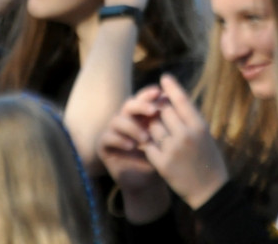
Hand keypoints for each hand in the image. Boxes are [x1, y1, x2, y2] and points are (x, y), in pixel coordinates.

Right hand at [98, 86, 171, 220]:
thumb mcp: (166, 140)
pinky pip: (107, 137)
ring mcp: (113, 131)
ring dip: (132, 127)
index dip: (149, 94)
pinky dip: (119, 139)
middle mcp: (125, 120)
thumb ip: (167, 122)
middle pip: (129, 104)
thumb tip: (173, 98)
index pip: (142, 98)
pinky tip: (131, 146)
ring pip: (117, 120)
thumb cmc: (161, 160)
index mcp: (140, 115)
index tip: (160, 93)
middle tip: (154, 111)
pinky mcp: (104, 146)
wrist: (149, 184)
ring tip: (146, 138)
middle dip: (141, 105)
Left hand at [140, 74, 228, 209]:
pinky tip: (153, 148)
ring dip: (152, 129)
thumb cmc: (208, 160)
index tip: (164, 77)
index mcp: (200, 126)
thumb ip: (189, 119)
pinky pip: (148, 145)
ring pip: (152, 127)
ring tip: (159, 135)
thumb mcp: (205, 135)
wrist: (209, 191)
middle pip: (163, 111)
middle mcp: (186, 135)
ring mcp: (173, 149)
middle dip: (158, 111)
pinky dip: (148, 145)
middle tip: (158, 115)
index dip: (172, 87)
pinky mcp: (162, 163)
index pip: (182, 100)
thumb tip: (170, 100)